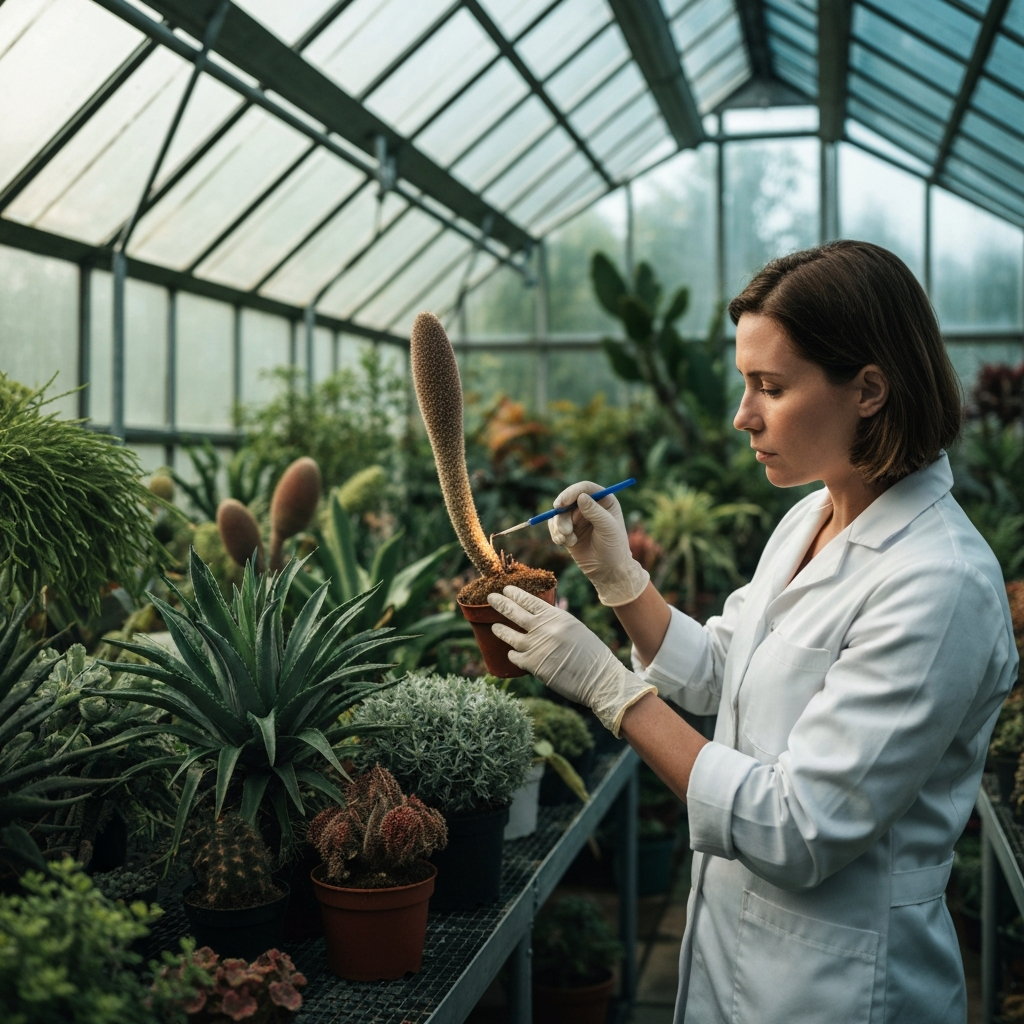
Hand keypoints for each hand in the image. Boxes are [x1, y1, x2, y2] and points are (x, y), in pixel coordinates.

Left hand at [488, 586, 655, 735]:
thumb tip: (540, 617)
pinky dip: (512, 654)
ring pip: (510, 635)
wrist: (599, 678)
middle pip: (515, 612)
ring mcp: (536, 646)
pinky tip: (511, 653)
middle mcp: (544, 628)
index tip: (506, 589)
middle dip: (501, 603)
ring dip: (500, 630)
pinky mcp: (533, 664)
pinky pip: (515, 656)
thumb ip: (556, 622)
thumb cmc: (591, 654)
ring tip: (495, 626)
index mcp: (557, 616)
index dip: (516, 594)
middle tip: (490, 598)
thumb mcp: (575, 628)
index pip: (530, 600)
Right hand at [547, 481, 648, 606]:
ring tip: (569, 540)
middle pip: (567, 500)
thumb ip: (595, 512)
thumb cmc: (614, 548)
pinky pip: (554, 526)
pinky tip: (565, 544)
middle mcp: (589, 506)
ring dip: (559, 527)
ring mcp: (577, 518)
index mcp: (603, 501)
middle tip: (565, 530)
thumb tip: (581, 497)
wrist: (608, 571)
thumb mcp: (608, 528)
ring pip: (558, 514)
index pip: (584, 488)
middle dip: (562, 515)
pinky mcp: (568, 530)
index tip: (561, 504)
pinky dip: (556, 534)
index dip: (571, 493)